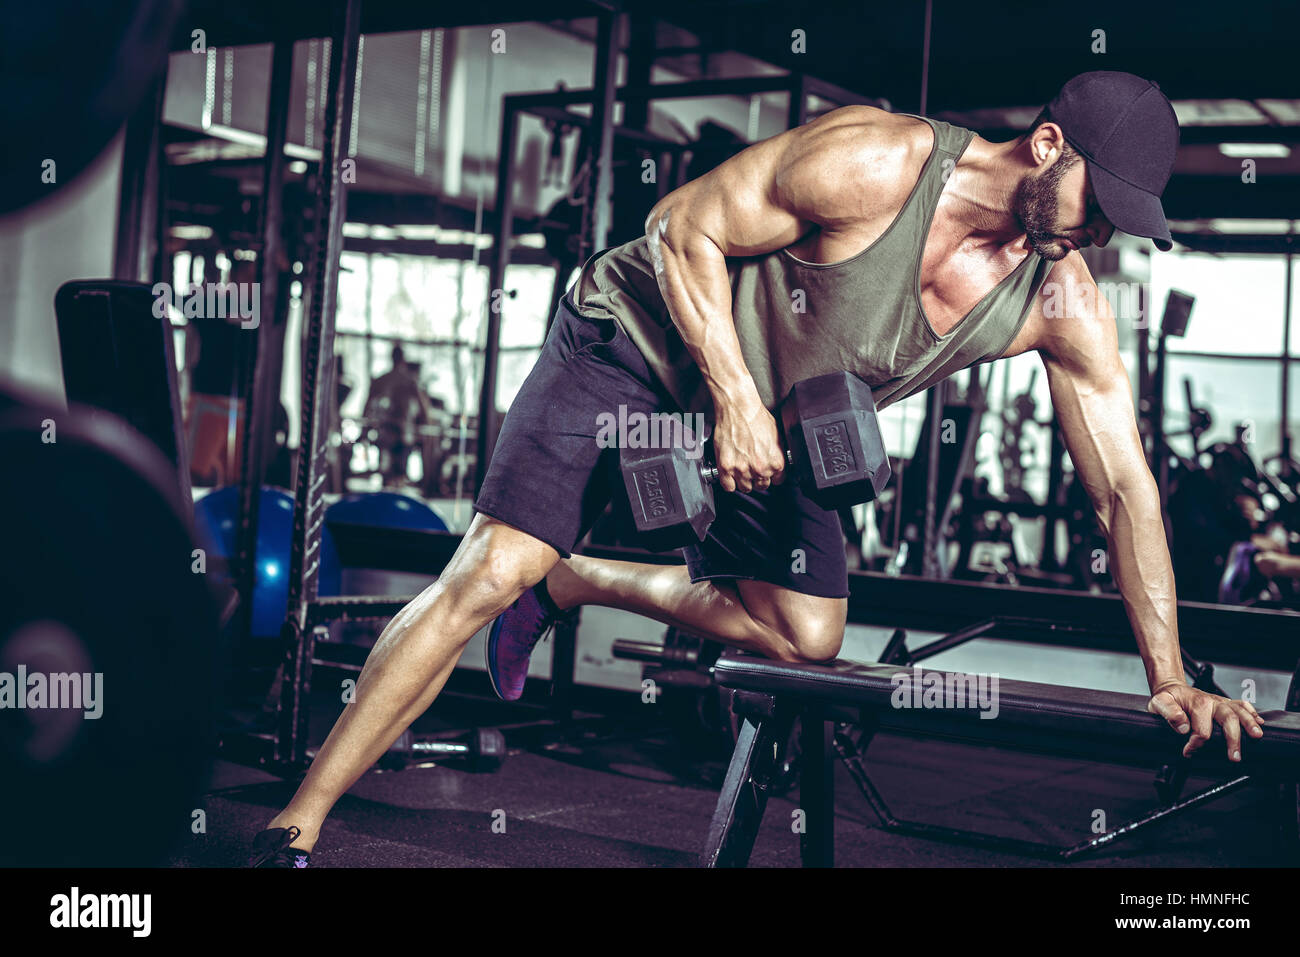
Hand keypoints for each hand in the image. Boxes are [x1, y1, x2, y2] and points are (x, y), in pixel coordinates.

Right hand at [712, 396, 785, 493]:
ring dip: (743, 481)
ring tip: (741, 469)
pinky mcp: (726, 467)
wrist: (739, 408)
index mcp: (776, 462)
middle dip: (758, 478)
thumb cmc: (756, 417)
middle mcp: (760, 468)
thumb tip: (775, 462)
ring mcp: (742, 469)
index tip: (767, 472)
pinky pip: (728, 486)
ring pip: (745, 488)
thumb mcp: (777, 436)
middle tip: (752, 468)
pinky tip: (731, 474)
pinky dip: (729, 482)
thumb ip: (777, 454)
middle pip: (761, 486)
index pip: (777, 481)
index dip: (771, 476)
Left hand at [1146, 683, 1263, 761]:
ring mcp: (1220, 702)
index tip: (1188, 752)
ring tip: (1257, 736)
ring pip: (1239, 712)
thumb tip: (1183, 727)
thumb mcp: (1158, 704)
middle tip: (1234, 757)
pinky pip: (1241, 705)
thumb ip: (1169, 713)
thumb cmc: (1166, 698)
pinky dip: (1251, 713)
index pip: (1203, 730)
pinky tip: (1259, 722)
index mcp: (1197, 704)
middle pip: (1228, 719)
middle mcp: (1212, 701)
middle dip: (1233, 739)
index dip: (1196, 744)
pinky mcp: (1225, 703)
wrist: (1170, 689)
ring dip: (1249, 724)